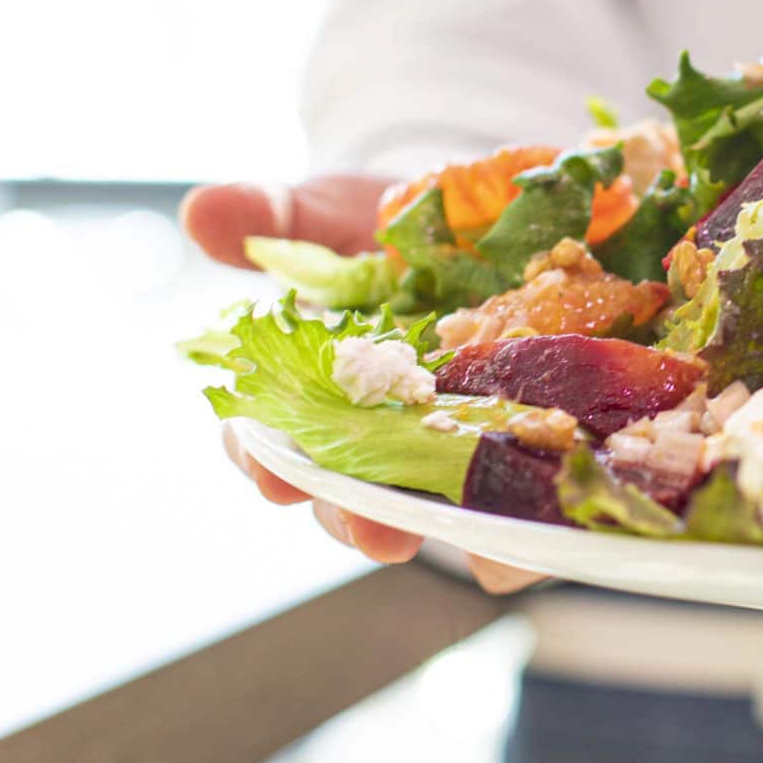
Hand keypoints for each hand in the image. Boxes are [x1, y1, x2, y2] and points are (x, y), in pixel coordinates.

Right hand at [186, 176, 545, 594]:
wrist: (516, 224)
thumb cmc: (406, 229)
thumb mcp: (342, 212)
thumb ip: (278, 217)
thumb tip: (201, 211)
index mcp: (328, 397)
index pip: (279, 445)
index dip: (270, 462)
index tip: (272, 472)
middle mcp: (395, 442)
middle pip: (365, 504)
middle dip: (366, 520)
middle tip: (378, 531)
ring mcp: (472, 453)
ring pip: (457, 521)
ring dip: (464, 540)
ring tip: (479, 551)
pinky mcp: (548, 451)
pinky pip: (547, 505)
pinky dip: (549, 520)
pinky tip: (560, 517)